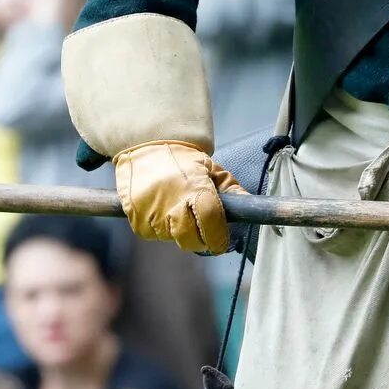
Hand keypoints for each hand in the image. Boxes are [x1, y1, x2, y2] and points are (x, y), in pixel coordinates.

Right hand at [113, 141, 244, 254]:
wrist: (148, 147)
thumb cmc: (185, 161)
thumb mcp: (212, 170)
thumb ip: (232, 191)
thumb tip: (253, 209)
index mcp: (194, 189)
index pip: (211, 224)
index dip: (219, 237)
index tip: (222, 240)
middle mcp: (171, 204)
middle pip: (191, 241)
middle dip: (200, 238)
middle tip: (201, 225)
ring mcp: (151, 214)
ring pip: (172, 238)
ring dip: (178, 230)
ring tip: (176, 207)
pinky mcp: (135, 220)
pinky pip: (153, 234)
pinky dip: (159, 227)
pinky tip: (160, 208)